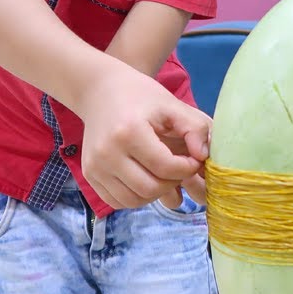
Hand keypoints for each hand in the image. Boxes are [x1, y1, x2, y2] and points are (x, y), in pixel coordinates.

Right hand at [77, 64, 211, 209]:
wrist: (101, 92)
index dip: (187, 168)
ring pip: (134, 200)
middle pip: (150, 189)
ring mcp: (94, 167)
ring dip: (155, 193)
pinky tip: (146, 178)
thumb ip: (196, 128)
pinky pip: (117, 201)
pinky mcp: (89, 175)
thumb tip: (203, 156)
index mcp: (128, 132)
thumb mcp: (173, 105)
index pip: (165, 167)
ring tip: (164, 174)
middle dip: (173, 183)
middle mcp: (107, 153)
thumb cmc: (141, 97)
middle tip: (180, 168)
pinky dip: (136, 197)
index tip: (194, 159)